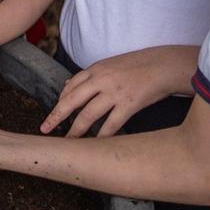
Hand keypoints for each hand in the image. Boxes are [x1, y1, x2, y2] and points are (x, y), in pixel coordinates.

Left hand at [41, 46, 198, 137]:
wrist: (164, 64)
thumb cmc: (138, 65)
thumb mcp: (110, 65)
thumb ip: (89, 76)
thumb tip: (68, 86)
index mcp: (95, 69)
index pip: (70, 87)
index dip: (60, 103)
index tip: (53, 115)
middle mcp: (101, 80)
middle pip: (71, 101)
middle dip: (56, 116)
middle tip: (45, 128)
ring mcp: (114, 92)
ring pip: (88, 115)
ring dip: (76, 130)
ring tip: (68, 142)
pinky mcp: (129, 104)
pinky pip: (111, 124)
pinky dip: (102, 136)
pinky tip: (95, 144)